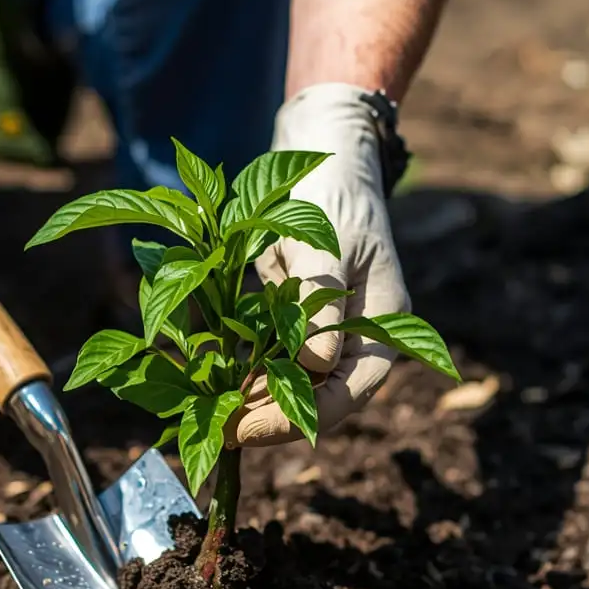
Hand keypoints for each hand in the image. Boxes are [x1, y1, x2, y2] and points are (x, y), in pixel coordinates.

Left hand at [232, 83, 409, 446]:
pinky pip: (271, 363)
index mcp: (383, 323)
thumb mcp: (325, 240)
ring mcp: (326, 334)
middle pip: (318, 400)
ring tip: (206, 417)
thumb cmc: (328, 193)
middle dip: (267, 420)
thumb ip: (318, 302)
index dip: (298, 418)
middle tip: (216, 430)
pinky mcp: (295, 325)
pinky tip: (210, 387)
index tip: (249, 428)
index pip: (348, 392)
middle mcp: (357, 338)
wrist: (319, 158)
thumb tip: (315, 366)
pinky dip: (243, 378)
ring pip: (291, 388)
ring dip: (250, 404)